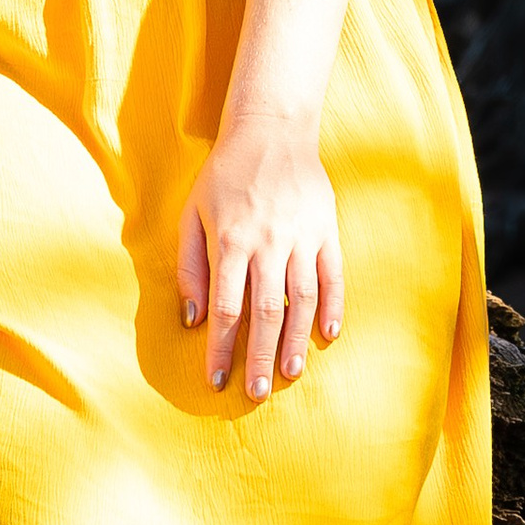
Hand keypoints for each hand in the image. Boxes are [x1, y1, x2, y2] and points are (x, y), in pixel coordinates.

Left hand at [178, 120, 343, 402]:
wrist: (271, 130)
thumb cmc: (223, 175)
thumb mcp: (192, 215)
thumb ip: (190, 267)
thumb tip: (193, 318)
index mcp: (231, 242)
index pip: (226, 308)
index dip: (221, 348)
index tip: (217, 379)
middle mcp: (268, 244)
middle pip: (264, 313)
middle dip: (259, 357)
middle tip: (257, 393)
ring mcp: (302, 238)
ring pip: (301, 300)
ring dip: (296, 341)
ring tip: (290, 373)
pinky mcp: (327, 230)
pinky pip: (333, 276)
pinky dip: (333, 307)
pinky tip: (327, 335)